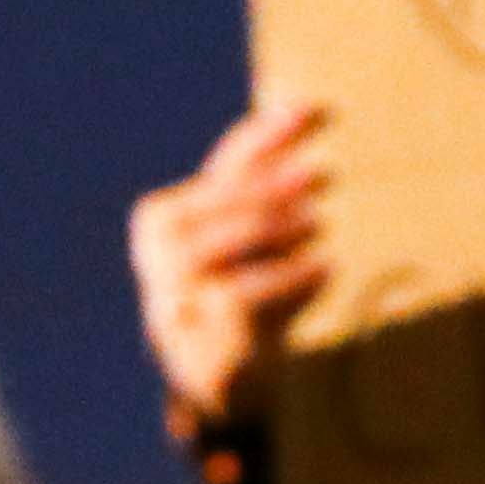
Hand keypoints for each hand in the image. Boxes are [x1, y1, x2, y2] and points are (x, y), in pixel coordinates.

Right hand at [128, 99, 327, 433]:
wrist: (214, 379)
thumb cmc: (234, 285)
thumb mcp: (243, 230)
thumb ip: (262, 173)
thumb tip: (310, 104)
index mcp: (162, 216)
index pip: (228, 162)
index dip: (274, 132)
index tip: (323, 109)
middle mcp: (159, 254)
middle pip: (233, 198)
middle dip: (282, 183)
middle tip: (325, 175)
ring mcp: (177, 296)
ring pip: (241, 241)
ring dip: (287, 229)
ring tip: (322, 224)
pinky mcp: (204, 337)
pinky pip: (253, 293)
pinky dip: (296, 278)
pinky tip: (324, 269)